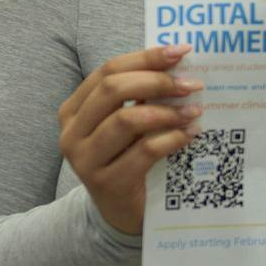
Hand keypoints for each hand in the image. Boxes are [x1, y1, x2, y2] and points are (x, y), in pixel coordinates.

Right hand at [57, 44, 203, 235]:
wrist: (120, 214)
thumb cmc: (127, 159)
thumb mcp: (128, 124)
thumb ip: (141, 96)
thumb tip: (179, 63)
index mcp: (74, 110)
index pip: (108, 70)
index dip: (146, 57)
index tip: (181, 51)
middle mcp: (71, 133)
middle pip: (113, 90)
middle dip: (157, 81)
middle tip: (191, 84)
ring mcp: (85, 160)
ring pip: (127, 120)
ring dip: (167, 112)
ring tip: (193, 111)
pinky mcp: (107, 183)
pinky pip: (144, 151)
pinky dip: (172, 138)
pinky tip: (190, 134)